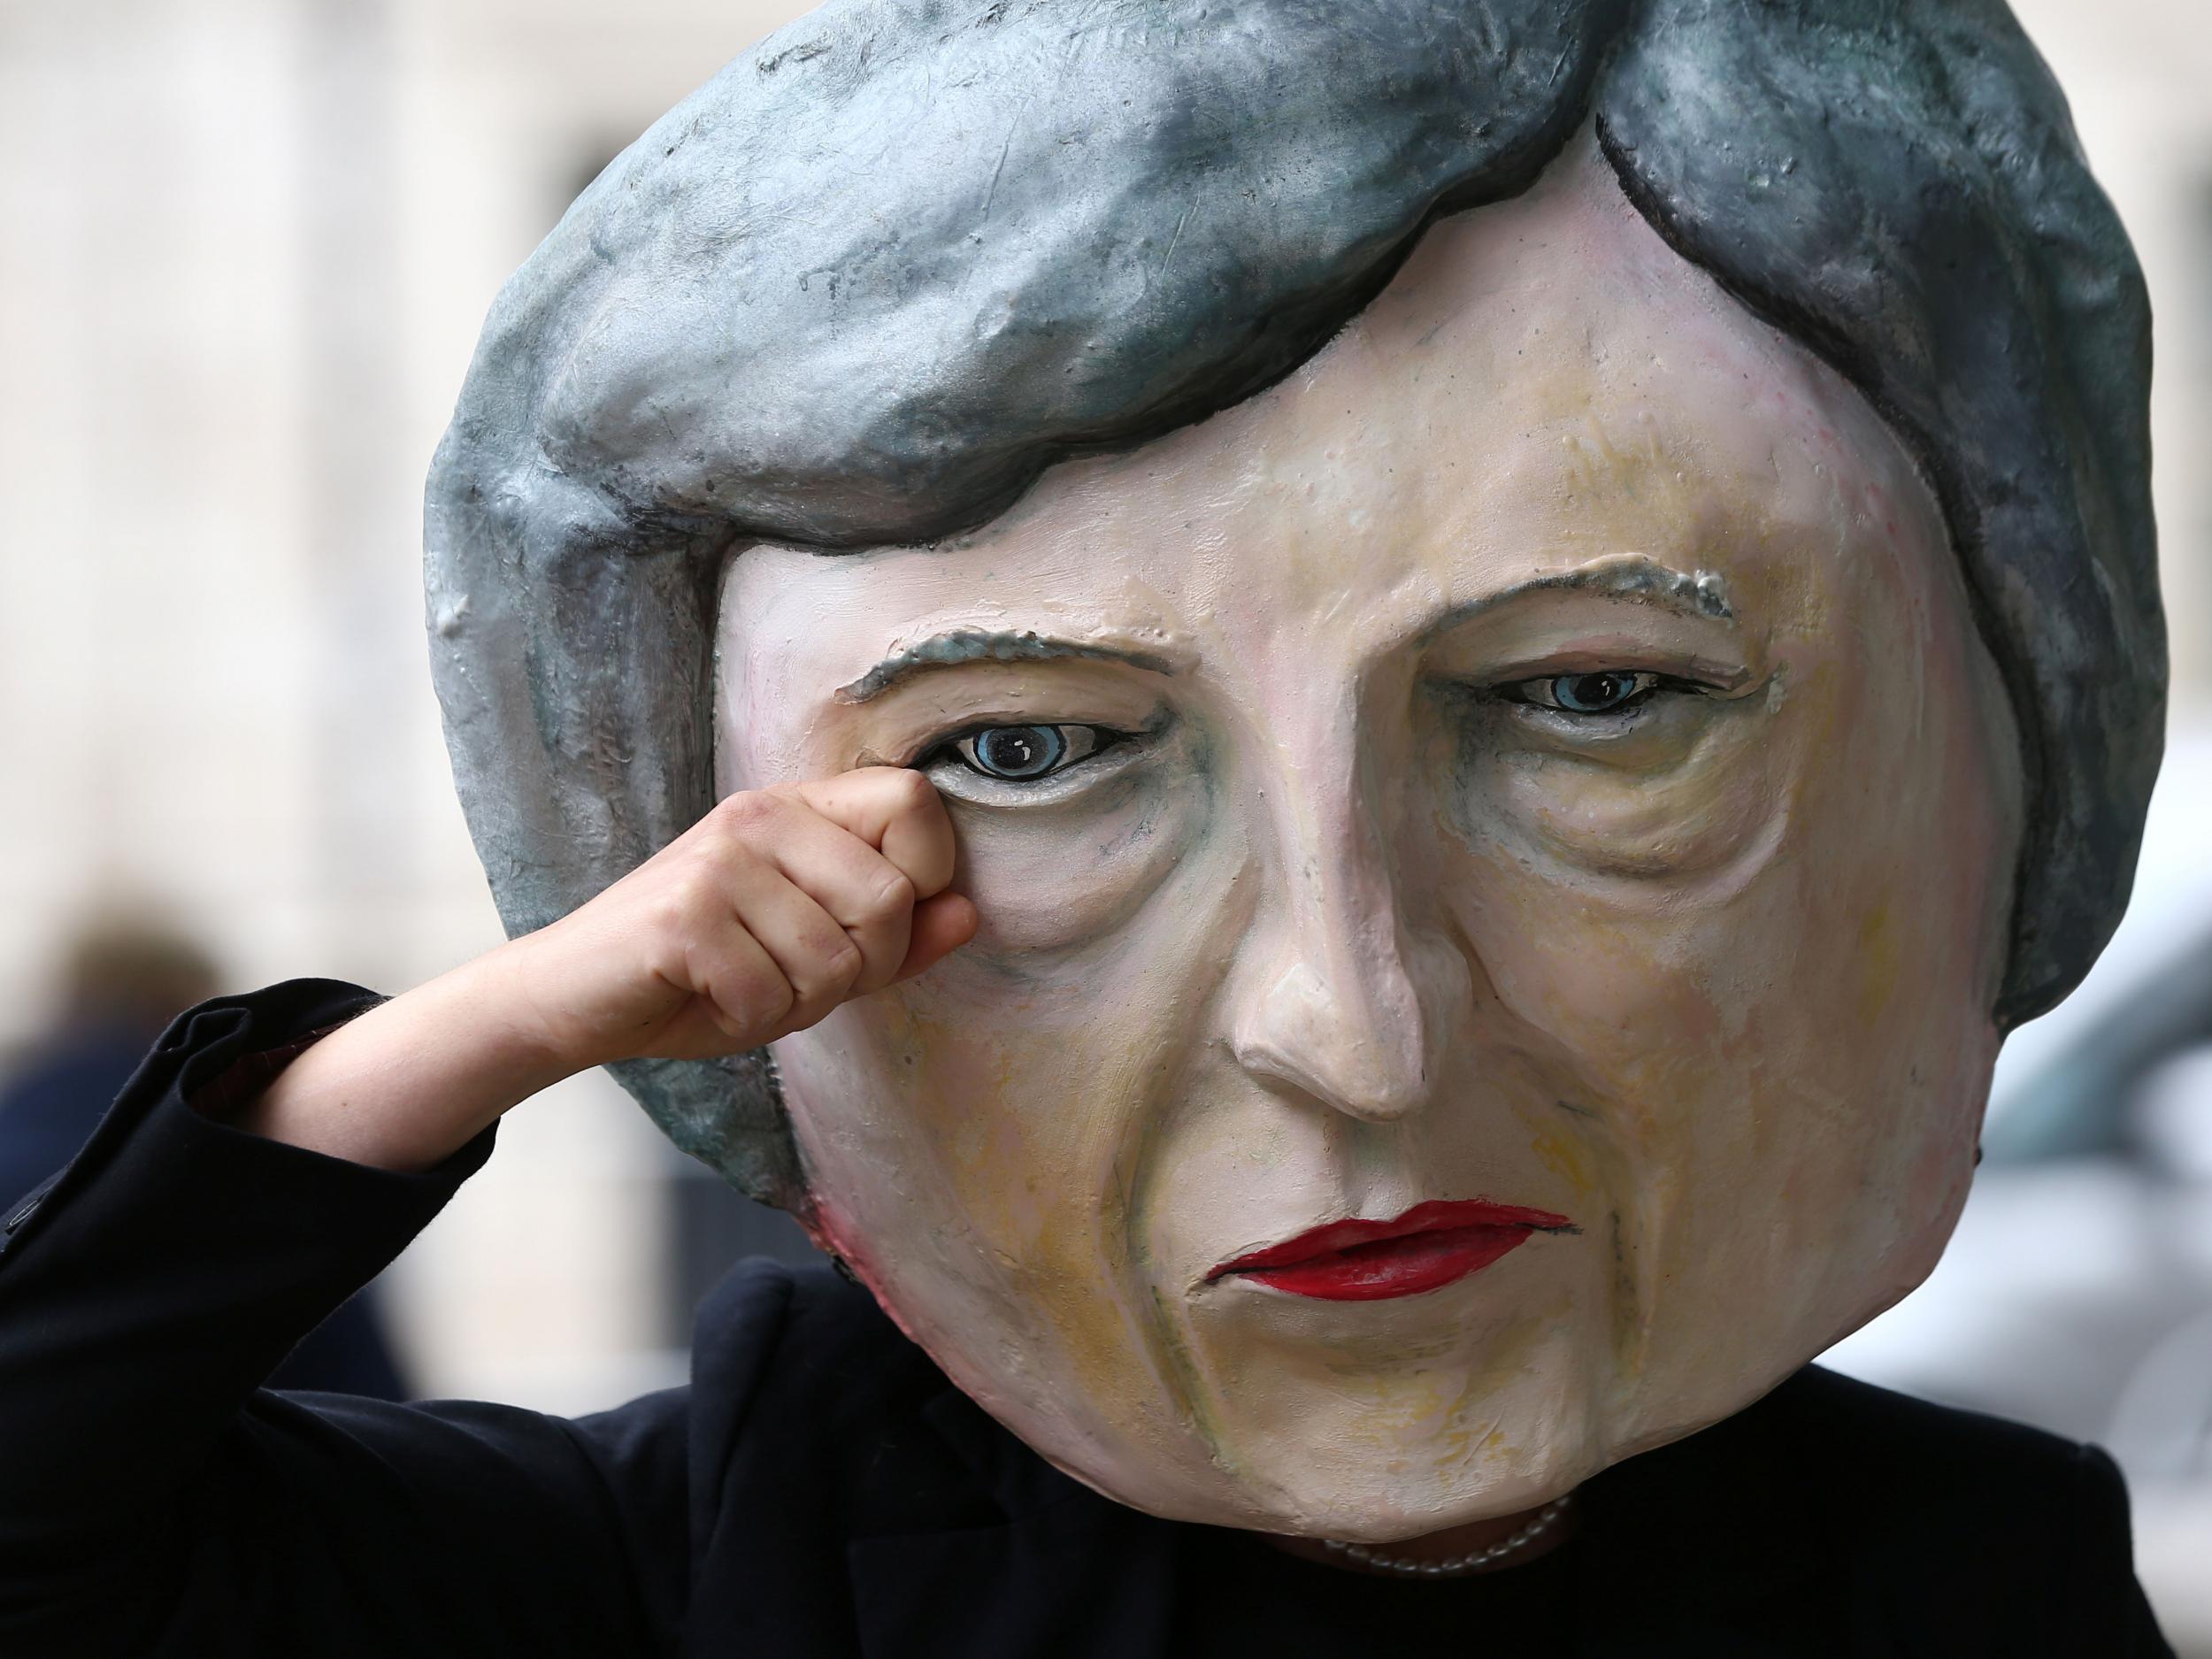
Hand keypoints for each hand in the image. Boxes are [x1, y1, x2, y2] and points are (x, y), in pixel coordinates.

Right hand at [497, 768, 976, 1069]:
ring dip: (795, 1002)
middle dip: (856, 969)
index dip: (923, 877)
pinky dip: (748, 1020)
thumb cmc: (699, 975)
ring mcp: (721, 858)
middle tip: (789, 975)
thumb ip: (895, 935)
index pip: (915, 802)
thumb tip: (969, 912)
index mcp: (799, 808)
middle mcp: (761, 815)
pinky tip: (705, 996)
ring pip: (835, 959)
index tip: (870, 923)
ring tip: (739, 984)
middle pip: (888, 900)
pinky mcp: (686, 913)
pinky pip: (774, 995)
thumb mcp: (811, 955)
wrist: (571, 998)